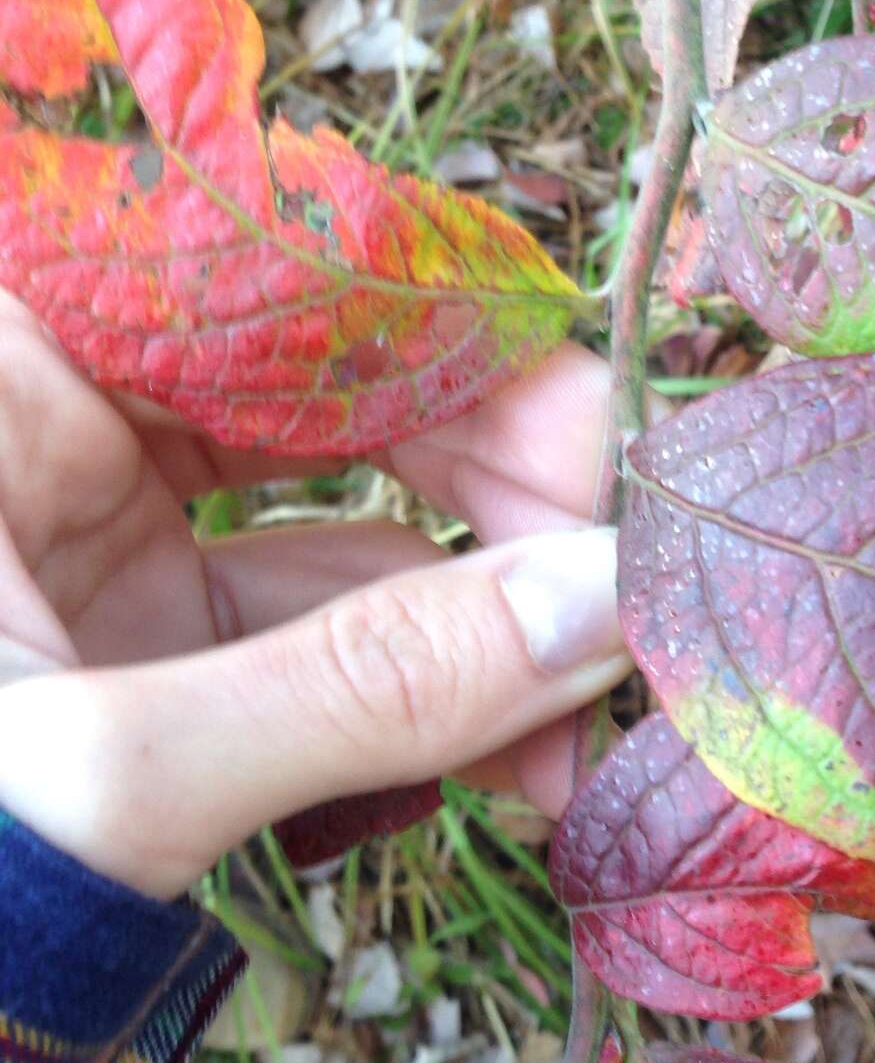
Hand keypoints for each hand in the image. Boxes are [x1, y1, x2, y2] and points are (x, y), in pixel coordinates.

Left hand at [0, 295, 629, 899]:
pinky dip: (421, 688)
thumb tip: (606, 604)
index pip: (281, 286)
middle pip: (338, 391)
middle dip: (503, 490)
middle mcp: (60, 426)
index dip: (467, 347)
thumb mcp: (110, 775)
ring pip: (343, 517)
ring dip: (481, 613)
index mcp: (11, 375)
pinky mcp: (140, 643)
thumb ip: (362, 687)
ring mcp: (100, 538)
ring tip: (587, 715)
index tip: (606, 450)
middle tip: (626, 584)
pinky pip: (316, 632)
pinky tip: (520, 754)